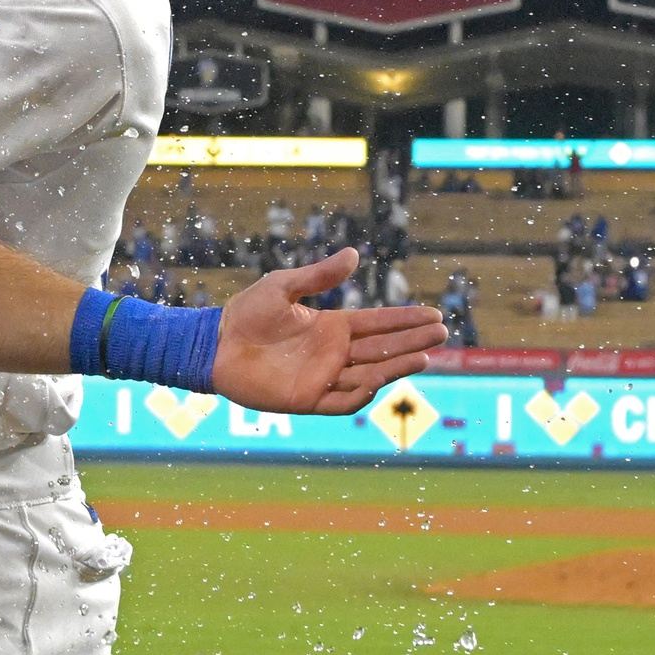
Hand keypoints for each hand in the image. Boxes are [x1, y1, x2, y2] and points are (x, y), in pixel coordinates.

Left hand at [211, 249, 447, 414]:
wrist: (214, 344)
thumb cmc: (245, 314)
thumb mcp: (282, 287)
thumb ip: (317, 275)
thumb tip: (354, 254)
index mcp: (331, 327)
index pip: (378, 324)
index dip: (405, 320)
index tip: (434, 315)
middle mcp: (334, 353)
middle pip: (382, 348)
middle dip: (412, 340)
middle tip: (441, 332)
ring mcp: (323, 377)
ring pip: (370, 374)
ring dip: (396, 367)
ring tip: (423, 355)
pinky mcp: (307, 398)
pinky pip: (341, 401)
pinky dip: (360, 395)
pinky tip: (377, 383)